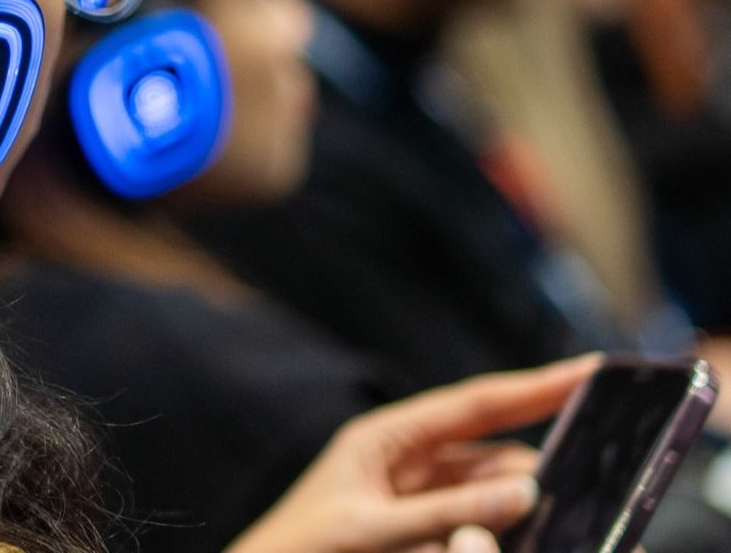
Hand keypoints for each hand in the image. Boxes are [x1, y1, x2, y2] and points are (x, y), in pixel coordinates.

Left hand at [224, 355, 599, 552]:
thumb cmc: (302, 550)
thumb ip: (444, 514)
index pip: (476, 404)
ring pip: (491, 495)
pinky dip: (504, 532)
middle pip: (493, 453)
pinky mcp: (422, 533)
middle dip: (542, 466)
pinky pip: (476, 526)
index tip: (592, 369)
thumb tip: (525, 491)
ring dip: (525, 510)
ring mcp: (415, 498)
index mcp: (388, 437)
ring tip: (569, 522)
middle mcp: (407, 460)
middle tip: (601, 473)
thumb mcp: (370, 530)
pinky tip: (533, 536)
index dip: (537, 386)